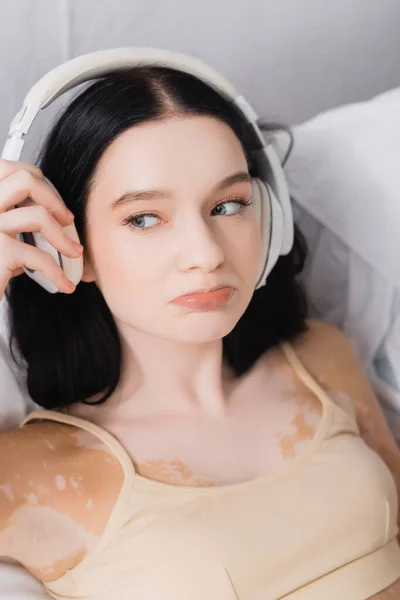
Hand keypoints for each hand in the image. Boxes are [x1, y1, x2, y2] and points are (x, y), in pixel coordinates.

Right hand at [0, 159, 83, 299]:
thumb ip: (11, 216)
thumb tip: (50, 212)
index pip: (7, 168)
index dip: (36, 179)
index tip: (52, 200)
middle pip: (25, 180)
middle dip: (54, 199)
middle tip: (67, 219)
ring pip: (39, 216)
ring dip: (64, 237)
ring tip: (74, 252)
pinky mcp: (0, 252)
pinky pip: (41, 257)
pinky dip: (58, 274)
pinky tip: (65, 284)